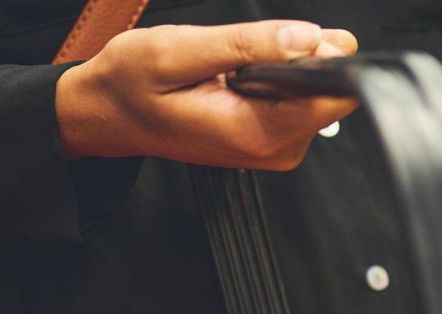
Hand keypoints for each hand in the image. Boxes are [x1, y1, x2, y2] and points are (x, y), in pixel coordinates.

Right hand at [57, 21, 359, 169]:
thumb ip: (246, 44)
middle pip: (330, 95)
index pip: (332, 98)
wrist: (109, 114)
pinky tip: (242, 79)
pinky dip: (279, 78)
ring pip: (317, 94)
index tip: (299, 39)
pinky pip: (300, 99)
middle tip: (252, 50)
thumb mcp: (177, 50)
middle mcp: (275, 148)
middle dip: (304, 59)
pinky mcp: (276, 138)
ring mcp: (277, 147)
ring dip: (286, 68)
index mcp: (256, 131)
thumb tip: (306, 37)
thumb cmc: (131, 85)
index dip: (326, 58)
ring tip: (237, 68)